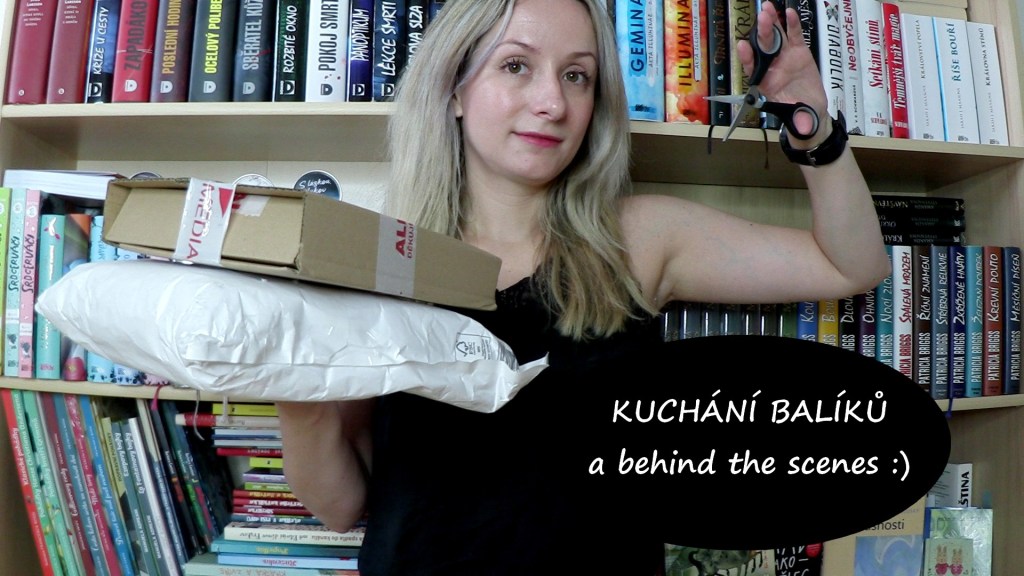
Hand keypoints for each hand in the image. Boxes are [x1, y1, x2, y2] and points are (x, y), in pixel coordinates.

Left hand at [737, 1, 828, 141]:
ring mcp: (785, 57)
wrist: (810, 110)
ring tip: (768, 8)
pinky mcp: (799, 52)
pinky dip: (792, 24)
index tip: (743, 46)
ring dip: (772, 23)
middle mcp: (771, 67)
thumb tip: (802, 128)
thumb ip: (799, 120)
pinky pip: (794, 35)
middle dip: (762, 33)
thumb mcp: (799, 118)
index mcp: (765, 83)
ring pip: (776, 37)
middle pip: (764, 48)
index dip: (748, 57)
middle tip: (762, 18)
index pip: (753, 68)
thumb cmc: (798, 114)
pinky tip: (789, 12)